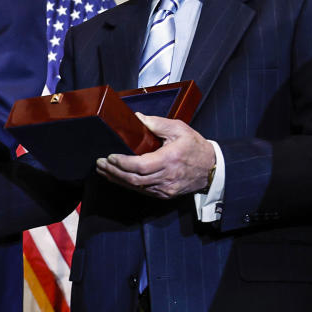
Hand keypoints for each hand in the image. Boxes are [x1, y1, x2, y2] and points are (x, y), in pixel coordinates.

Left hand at [95, 114, 215, 199]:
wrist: (211, 168)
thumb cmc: (195, 147)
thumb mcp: (179, 129)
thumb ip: (157, 123)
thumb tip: (137, 118)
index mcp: (169, 160)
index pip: (140, 166)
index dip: (122, 163)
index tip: (109, 157)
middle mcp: (166, 177)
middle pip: (134, 179)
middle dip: (114, 172)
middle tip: (99, 164)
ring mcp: (165, 188)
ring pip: (136, 187)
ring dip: (117, 179)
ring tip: (103, 171)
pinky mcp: (164, 194)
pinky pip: (142, 191)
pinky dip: (128, 185)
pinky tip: (118, 178)